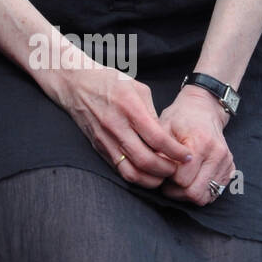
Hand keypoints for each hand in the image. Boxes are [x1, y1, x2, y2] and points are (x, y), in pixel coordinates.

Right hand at [51, 63, 192, 187]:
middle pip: (146, 161)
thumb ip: (153, 114)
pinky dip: (137, 176)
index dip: (176, 152)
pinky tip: (146, 172)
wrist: (74, 83)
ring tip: (162, 175)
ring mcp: (105, 139)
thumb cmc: (109, 81)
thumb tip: (166, 138)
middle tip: (177, 169)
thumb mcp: (137, 88)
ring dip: (151, 179)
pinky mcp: (99, 147)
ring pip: (132, 172)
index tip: (186, 156)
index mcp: (129, 107)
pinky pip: (120, 170)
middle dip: (166, 170)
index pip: (157, 139)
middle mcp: (116, 126)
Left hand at [157, 86, 234, 206]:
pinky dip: (201, 191)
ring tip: (178, 181)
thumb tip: (155, 172)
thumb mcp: (164, 127)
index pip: (182, 180)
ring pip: (206, 197)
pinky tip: (191, 179)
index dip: (167, 179)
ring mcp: (226, 163)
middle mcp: (217, 155)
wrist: (203, 109)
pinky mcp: (231, 169)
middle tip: (167, 182)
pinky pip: (215, 193)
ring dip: (189, 194)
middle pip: (195, 193)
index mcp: (200, 144)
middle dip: (177, 192)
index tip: (161, 171)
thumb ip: (160, 150)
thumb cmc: (180, 117)